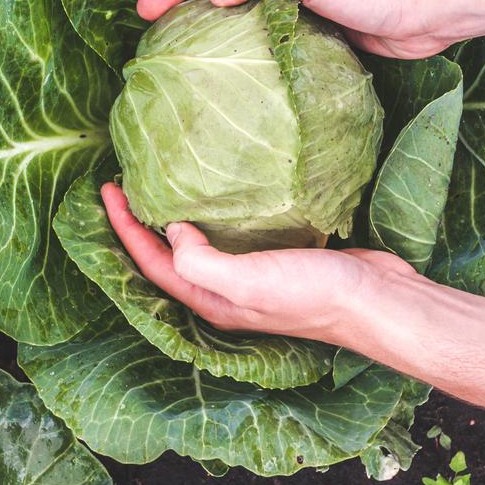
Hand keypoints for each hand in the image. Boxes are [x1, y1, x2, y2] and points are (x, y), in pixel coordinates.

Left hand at [100, 183, 417, 343]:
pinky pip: (229, 232)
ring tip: (154, 184)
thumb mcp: (248, 283)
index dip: (123, 229)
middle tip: (120, 183)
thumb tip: (172, 231)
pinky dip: (211, 212)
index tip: (106, 189)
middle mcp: (224, 291)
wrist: (377, 300)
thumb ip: (201, 262)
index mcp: (210, 300)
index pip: (151, 263)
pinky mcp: (274, 256)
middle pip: (166, 256)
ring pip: (196, 244)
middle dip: (139, 223)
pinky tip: (213, 190)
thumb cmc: (313, 295)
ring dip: (171, 217)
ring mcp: (249, 275)